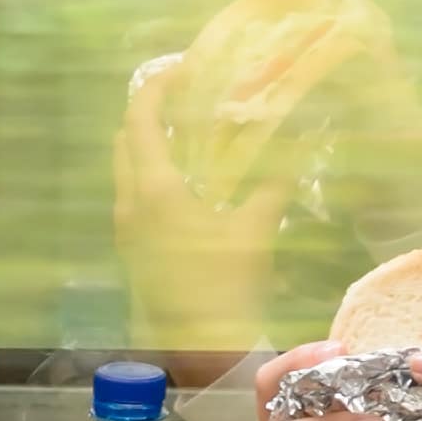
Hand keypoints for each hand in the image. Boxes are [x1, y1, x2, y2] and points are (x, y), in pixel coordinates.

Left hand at [110, 57, 290, 354]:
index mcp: (154, 187)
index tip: (185, 70)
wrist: (196, 350)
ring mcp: (126, 226)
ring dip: (150, 144)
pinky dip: (153, 174)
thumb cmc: (224, 286)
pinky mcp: (132, 247)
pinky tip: (189, 182)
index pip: (141, 116)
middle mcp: (130, 201)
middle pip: (126, 137)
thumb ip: (272, 185)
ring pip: (127, 167)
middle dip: (151, 112)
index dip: (158, 85)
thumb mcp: (255, 230)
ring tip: (191, 136)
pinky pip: (134, 194)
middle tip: (189, 100)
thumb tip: (295, 149)